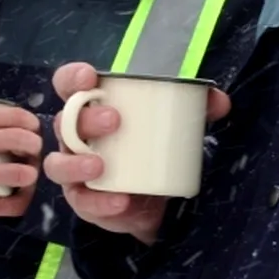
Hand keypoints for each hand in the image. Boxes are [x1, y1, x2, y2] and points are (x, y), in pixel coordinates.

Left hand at [0, 106, 42, 217]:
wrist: (27, 191)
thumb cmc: (4, 155)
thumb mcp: (2, 137)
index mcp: (33, 132)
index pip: (18, 117)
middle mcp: (40, 153)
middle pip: (20, 139)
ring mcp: (37, 179)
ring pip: (19, 173)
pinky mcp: (29, 203)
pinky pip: (8, 206)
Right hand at [41, 63, 231, 244]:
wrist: (156, 201)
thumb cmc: (153, 148)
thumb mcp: (175, 127)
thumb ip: (197, 110)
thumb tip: (220, 100)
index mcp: (91, 109)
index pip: (69, 87)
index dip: (72, 78)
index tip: (90, 77)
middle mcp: (75, 138)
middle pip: (65, 123)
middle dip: (85, 119)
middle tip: (115, 120)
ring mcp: (75, 171)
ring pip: (58, 164)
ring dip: (76, 162)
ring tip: (100, 164)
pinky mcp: (85, 202)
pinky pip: (83, 202)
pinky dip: (100, 202)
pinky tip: (121, 200)